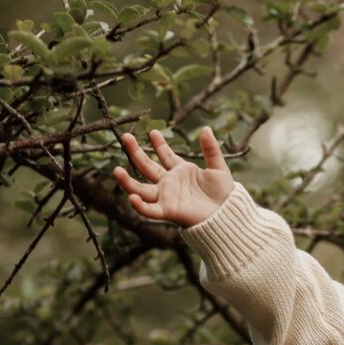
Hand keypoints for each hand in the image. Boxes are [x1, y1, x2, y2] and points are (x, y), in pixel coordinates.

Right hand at [113, 125, 232, 227]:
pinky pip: (149, 210)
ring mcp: (167, 197)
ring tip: (116, 170)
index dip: (158, 144)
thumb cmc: (224, 194)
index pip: (165, 155)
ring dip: (127, 181)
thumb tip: (206, 129)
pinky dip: (140, 205)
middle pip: (147, 167)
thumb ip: (211, 150)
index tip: (153, 132)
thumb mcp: (218, 168)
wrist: (227, 215)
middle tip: (126, 137)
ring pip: (141, 188)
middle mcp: (170, 183)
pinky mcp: (168, 211)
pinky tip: (131, 197)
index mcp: (181, 172)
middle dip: (136, 152)